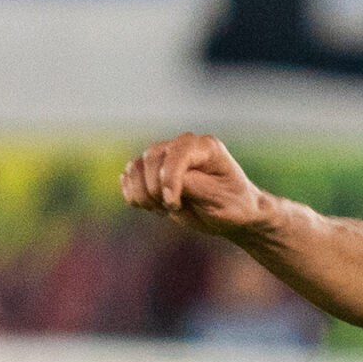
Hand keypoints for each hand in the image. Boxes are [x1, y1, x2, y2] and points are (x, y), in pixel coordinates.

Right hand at [120, 134, 265, 236]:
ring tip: (161, 210)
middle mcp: (183, 145)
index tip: (173, 204)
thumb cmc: (232, 206)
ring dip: (141, 193)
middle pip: (151, 158)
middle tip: (173, 209)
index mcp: (206, 148)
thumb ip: (192, 186)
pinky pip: (129, 175)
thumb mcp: (218, 200)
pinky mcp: (153, 170)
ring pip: (135, 166)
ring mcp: (166, 156)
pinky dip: (132, 193)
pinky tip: (148, 206)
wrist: (233, 215)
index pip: (177, 153)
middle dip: (155, 189)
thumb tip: (162, 178)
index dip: (169, 179)